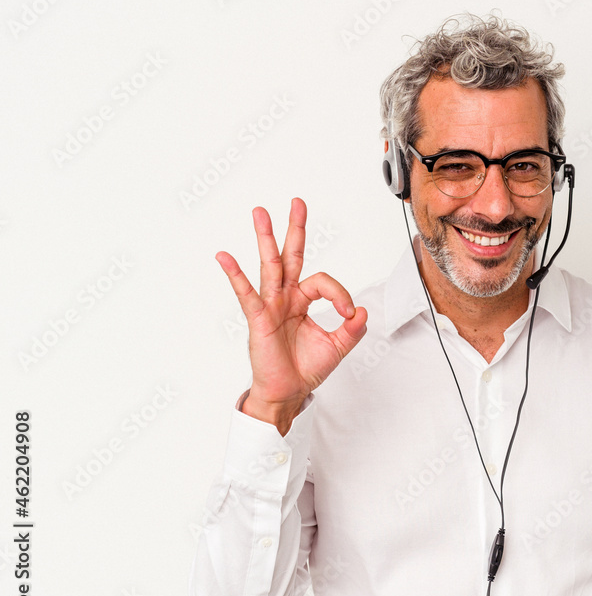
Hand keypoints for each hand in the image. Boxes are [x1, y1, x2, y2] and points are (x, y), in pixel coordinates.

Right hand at [216, 198, 366, 433]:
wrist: (288, 393)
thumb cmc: (306, 368)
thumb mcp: (338, 346)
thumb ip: (353, 328)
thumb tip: (362, 311)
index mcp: (303, 300)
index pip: (323, 281)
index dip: (339, 293)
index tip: (349, 312)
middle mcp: (286, 297)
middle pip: (291, 256)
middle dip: (294, 229)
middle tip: (297, 202)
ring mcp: (270, 306)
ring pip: (269, 266)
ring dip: (266, 239)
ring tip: (260, 213)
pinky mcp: (259, 319)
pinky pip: (247, 294)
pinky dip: (236, 275)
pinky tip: (224, 257)